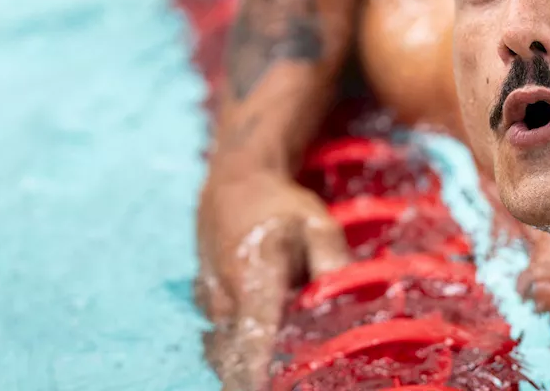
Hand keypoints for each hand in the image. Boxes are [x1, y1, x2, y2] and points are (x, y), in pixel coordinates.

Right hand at [196, 167, 351, 390]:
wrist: (235, 179)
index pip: (255, 338)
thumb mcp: (316, 221)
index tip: (263, 389)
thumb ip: (330, 259)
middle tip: (280, 380)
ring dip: (244, 362)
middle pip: (237, 353)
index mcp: (254, 279)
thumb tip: (343, 295)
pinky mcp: (206, 299)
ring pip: (225, 347)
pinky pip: (219, 335)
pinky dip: (235, 347)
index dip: (258, 372)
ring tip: (269, 368)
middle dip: (253, 375)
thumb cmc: (279, 203)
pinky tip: (256, 347)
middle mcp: (226, 294)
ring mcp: (210, 298)